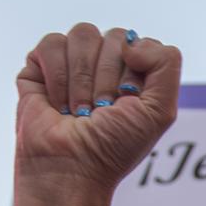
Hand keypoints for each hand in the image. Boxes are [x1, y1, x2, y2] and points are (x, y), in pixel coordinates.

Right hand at [15, 25, 181, 199]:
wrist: (71, 170)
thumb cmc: (114, 148)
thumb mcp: (159, 110)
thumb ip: (167, 62)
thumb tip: (130, 42)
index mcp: (135, 73)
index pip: (141, 44)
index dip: (134, 74)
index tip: (125, 104)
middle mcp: (104, 64)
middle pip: (115, 37)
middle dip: (109, 80)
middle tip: (100, 111)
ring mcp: (72, 63)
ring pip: (84, 35)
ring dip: (83, 80)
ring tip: (78, 111)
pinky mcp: (39, 65)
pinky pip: (53, 43)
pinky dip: (57, 77)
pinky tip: (57, 103)